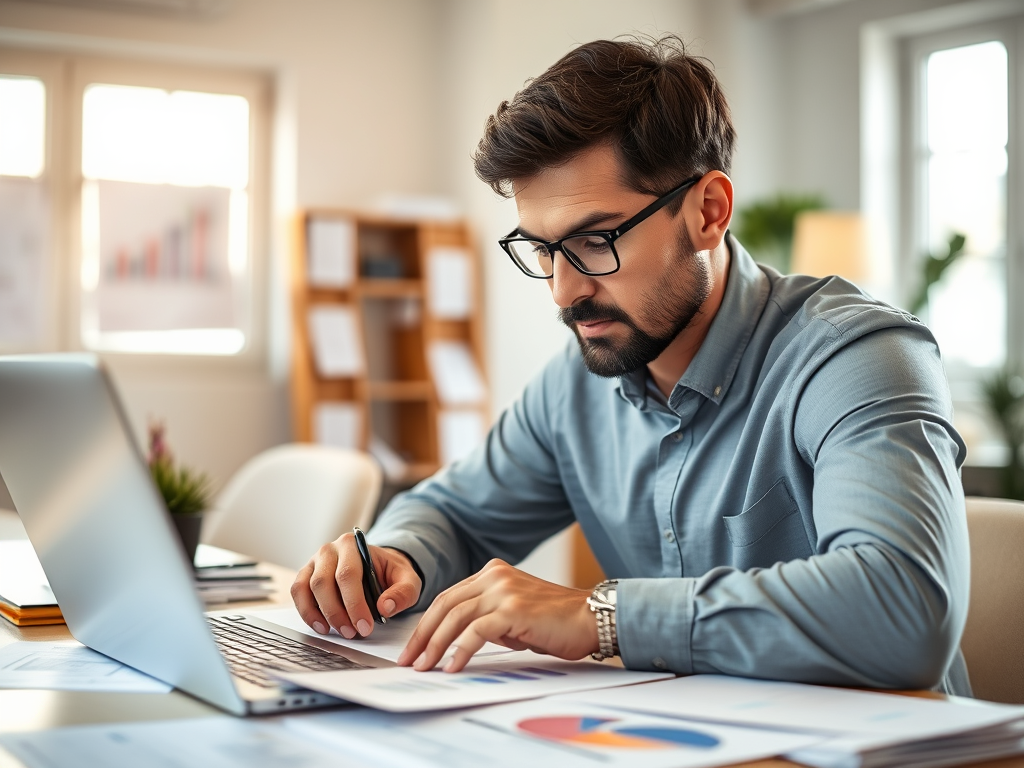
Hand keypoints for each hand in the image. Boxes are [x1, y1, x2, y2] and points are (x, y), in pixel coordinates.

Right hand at [291, 533, 421, 638]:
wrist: (378, 566)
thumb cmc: (390, 572)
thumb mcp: (408, 579)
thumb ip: (403, 593)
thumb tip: (385, 608)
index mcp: (354, 545)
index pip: (348, 574)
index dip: (354, 604)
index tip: (364, 627)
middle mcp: (330, 550)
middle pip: (324, 582)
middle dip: (337, 613)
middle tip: (352, 633)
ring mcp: (315, 562)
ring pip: (306, 588)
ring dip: (320, 614)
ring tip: (337, 632)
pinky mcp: (306, 575)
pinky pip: (298, 592)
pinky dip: (306, 612)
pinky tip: (322, 626)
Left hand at [396, 559, 597, 672]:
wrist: (590, 618)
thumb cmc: (556, 621)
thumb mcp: (514, 613)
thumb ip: (488, 616)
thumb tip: (460, 638)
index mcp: (492, 573)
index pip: (449, 598)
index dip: (427, 623)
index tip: (414, 647)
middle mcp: (495, 576)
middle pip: (445, 605)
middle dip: (423, 635)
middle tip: (409, 659)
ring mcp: (503, 590)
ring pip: (456, 618)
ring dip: (436, 645)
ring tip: (425, 667)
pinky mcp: (513, 609)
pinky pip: (477, 632)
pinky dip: (461, 650)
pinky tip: (453, 666)